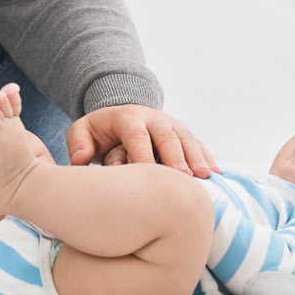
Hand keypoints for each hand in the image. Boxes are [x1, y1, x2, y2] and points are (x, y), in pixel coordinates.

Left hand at [66, 105, 218, 178]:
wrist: (120, 116)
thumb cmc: (99, 132)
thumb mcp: (82, 131)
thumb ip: (78, 143)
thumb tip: (81, 159)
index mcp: (127, 117)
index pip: (136, 136)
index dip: (143, 156)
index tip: (148, 176)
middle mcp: (152, 118)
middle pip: (167, 137)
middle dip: (176, 158)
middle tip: (183, 178)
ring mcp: (171, 125)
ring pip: (186, 140)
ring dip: (196, 158)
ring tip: (205, 176)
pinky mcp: (183, 134)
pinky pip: (198, 145)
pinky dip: (207, 158)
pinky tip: (216, 174)